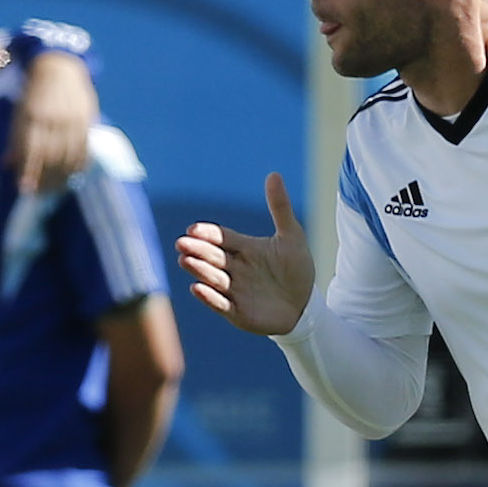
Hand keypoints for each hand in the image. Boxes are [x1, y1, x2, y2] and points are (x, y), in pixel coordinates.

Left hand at [7, 48, 96, 192]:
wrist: (60, 66)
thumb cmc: (33, 93)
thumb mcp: (20, 111)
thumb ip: (16, 139)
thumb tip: (7, 164)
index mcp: (33, 115)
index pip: (32, 150)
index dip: (28, 171)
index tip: (24, 189)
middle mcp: (53, 119)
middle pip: (51, 157)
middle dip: (45, 179)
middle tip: (38, 195)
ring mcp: (72, 120)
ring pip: (69, 156)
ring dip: (62, 177)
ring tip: (55, 190)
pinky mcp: (86, 120)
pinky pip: (84, 148)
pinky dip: (78, 165)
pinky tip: (72, 176)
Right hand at [176, 176, 313, 336]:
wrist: (305, 306)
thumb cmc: (296, 269)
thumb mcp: (291, 236)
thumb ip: (280, 208)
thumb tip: (274, 174)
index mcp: (244, 248)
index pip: (222, 238)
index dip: (208, 234)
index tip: (194, 228)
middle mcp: (235, 268)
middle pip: (213, 257)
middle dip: (197, 250)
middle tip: (182, 243)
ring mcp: (234, 290)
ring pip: (213, 278)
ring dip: (199, 270)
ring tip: (186, 261)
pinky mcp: (238, 312)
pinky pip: (221, 304)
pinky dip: (209, 298)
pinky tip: (197, 288)